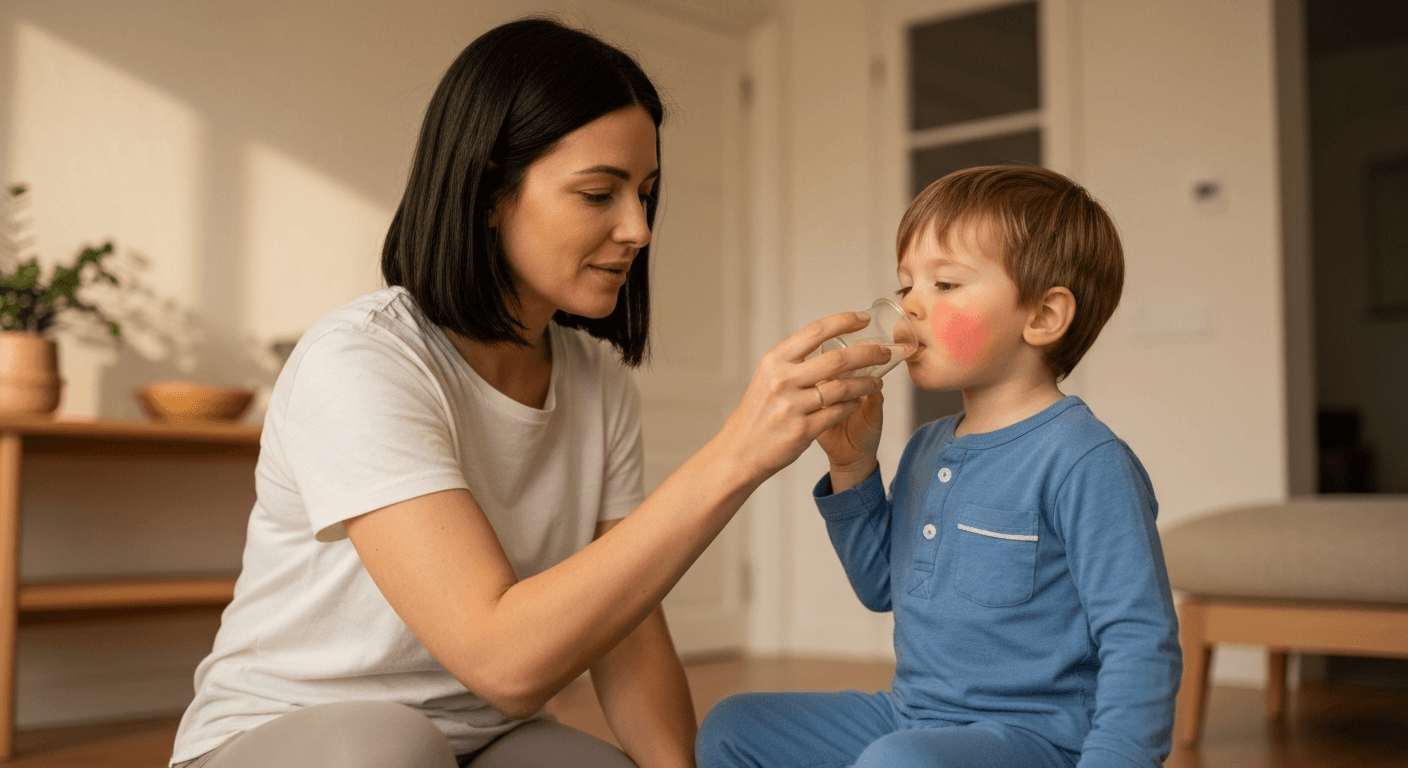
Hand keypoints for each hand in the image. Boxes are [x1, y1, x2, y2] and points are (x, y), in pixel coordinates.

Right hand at [714, 312, 890, 484]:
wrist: (739, 451)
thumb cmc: (757, 414)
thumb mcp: (767, 379)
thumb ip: (793, 363)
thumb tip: (828, 346)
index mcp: (775, 361)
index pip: (815, 331)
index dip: (843, 321)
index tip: (864, 318)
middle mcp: (783, 380)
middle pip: (837, 359)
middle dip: (867, 353)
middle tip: (885, 351)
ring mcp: (792, 406)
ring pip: (842, 388)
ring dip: (866, 383)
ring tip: (877, 381)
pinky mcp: (802, 430)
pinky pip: (838, 413)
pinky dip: (853, 405)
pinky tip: (860, 402)